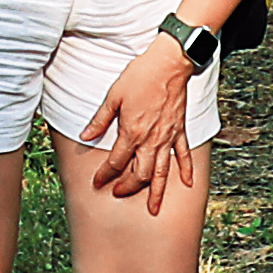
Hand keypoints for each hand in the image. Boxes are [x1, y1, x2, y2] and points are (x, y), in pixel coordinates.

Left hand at [78, 35, 200, 199]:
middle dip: (128, 187)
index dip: (105, 174)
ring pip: (162, 172)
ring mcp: (167, 137)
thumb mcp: (113, 96)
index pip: (116, 162)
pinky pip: (184, 155)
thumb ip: (100, 119)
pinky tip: (187, 183)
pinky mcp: (180, 131)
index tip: (98, 182)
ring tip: (154, 209)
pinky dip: (186, 170)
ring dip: (157, 192)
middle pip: (139, 174)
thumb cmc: (140, 76)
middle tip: (119, 193)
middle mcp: (150, 140)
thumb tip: (86, 135)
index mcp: (132, 132)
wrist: (169, 63)